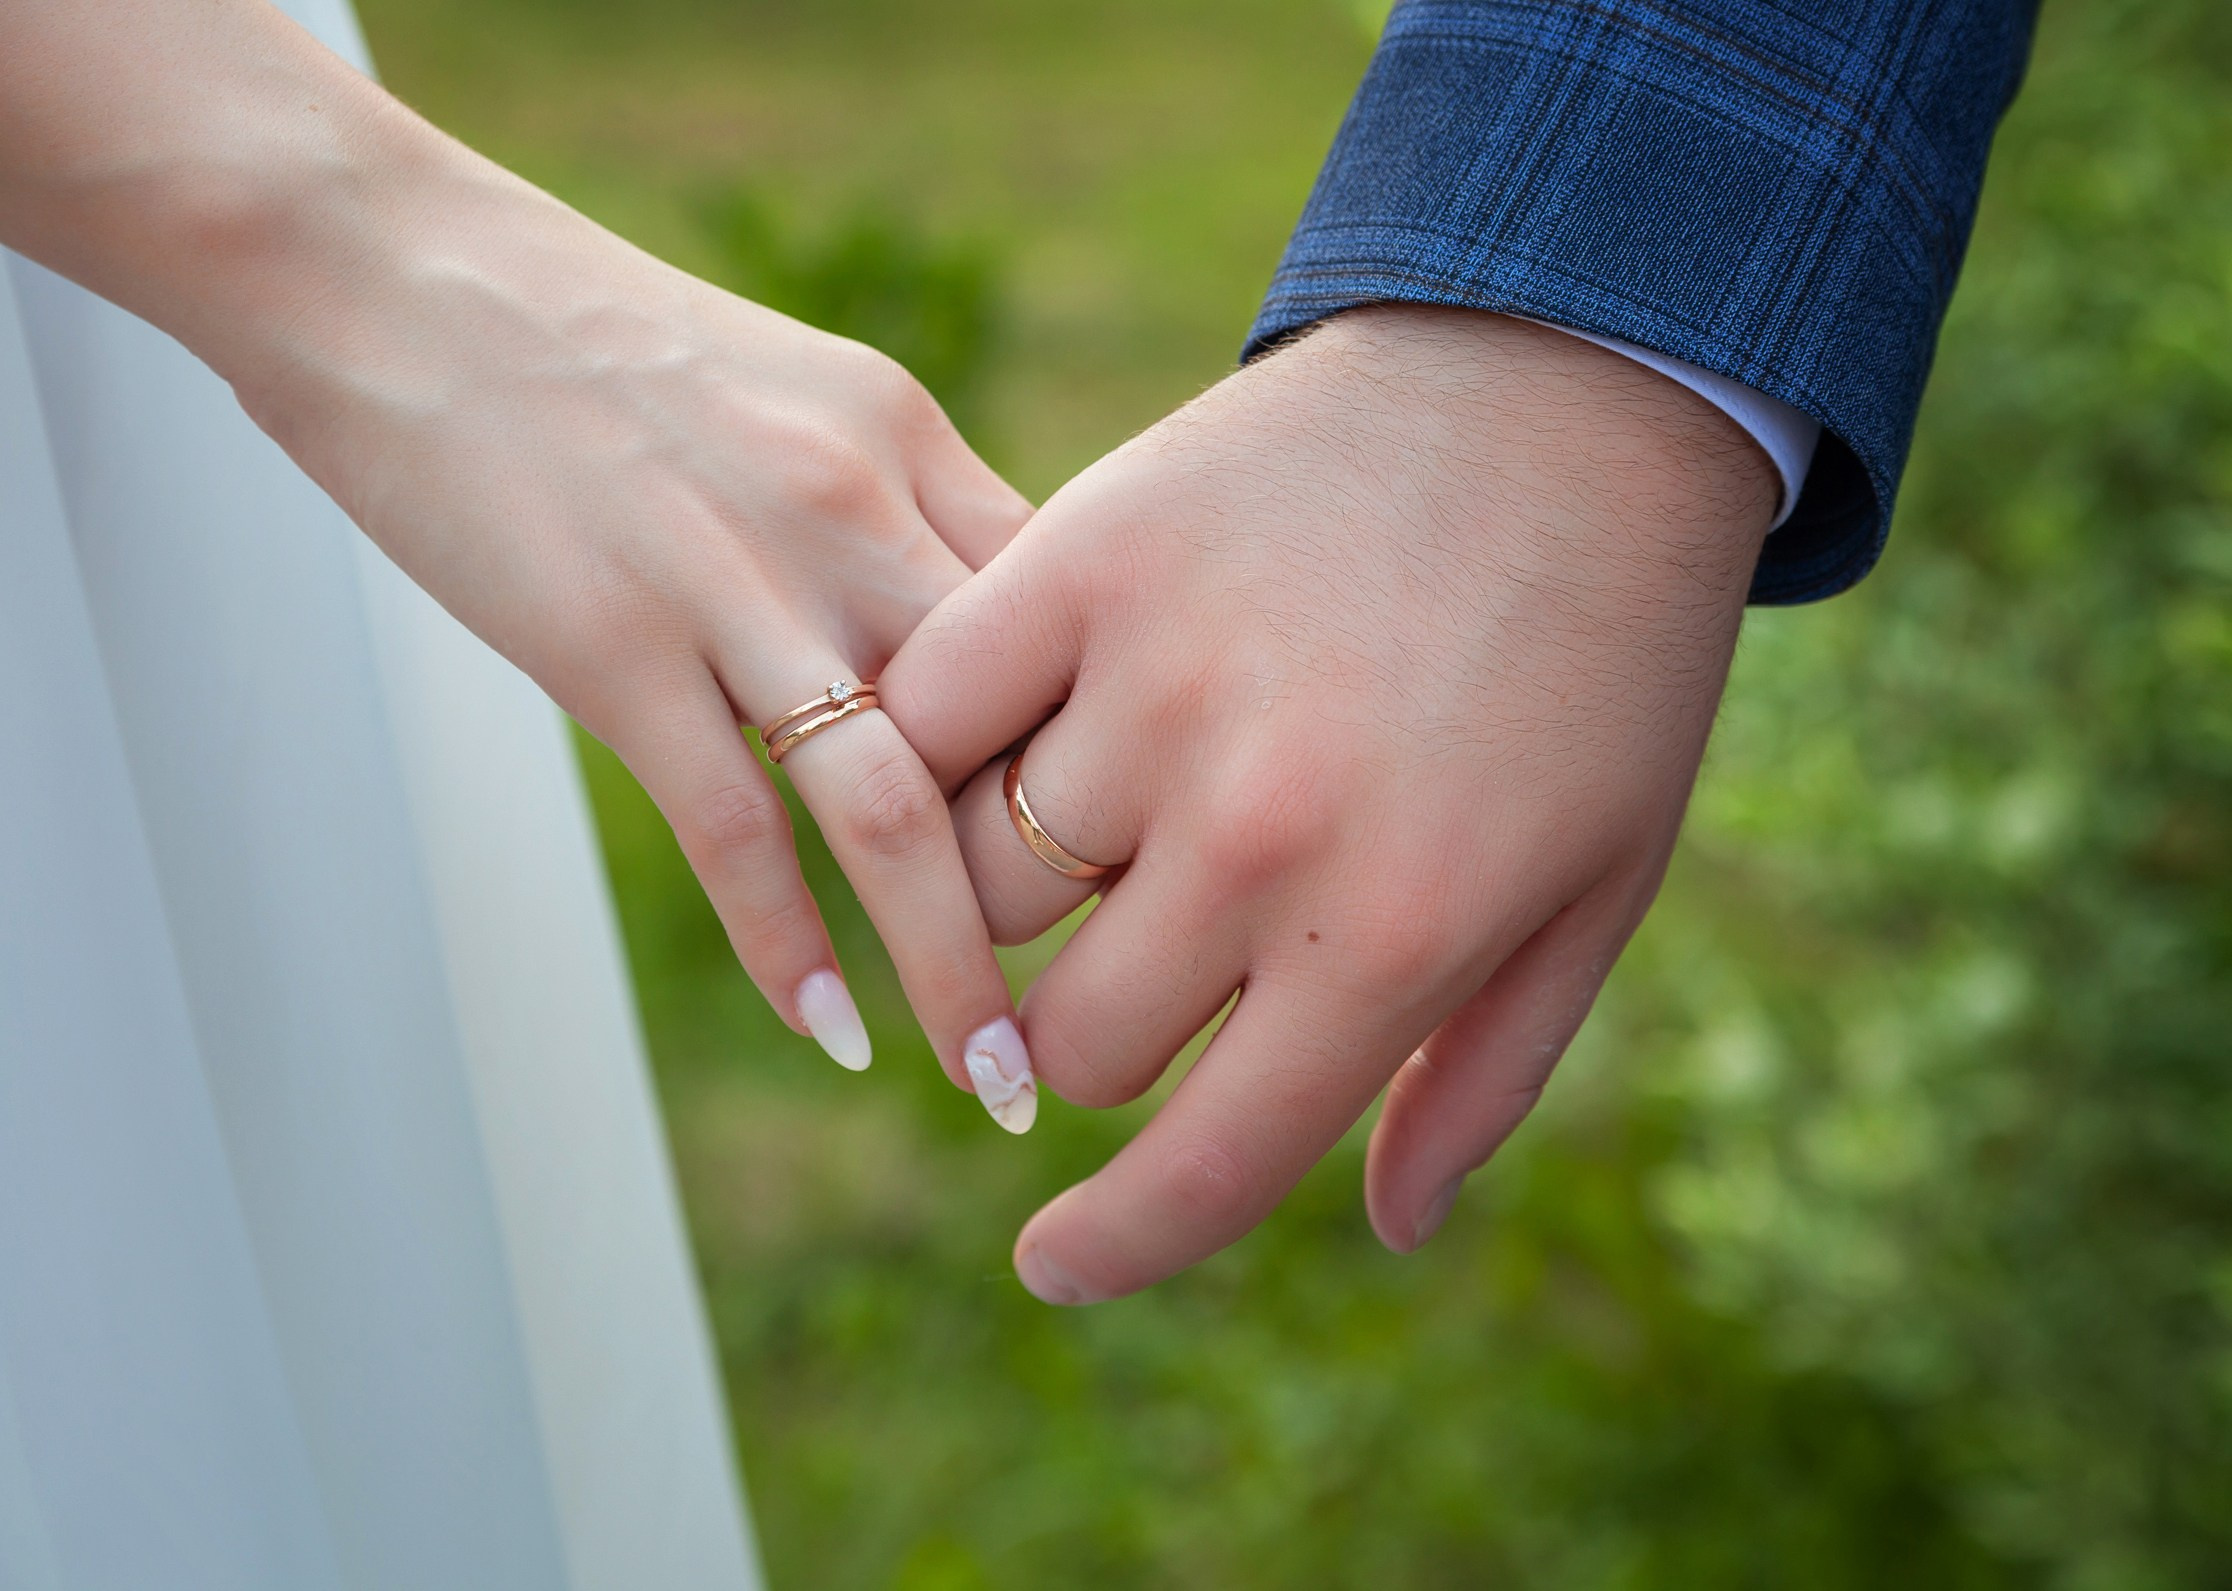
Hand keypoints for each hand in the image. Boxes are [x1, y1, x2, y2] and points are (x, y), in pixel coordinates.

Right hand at [0, 1, 1037, 1106]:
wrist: (397, 275)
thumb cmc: (609, 353)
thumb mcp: (804, 399)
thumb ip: (908, 515)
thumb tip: (999, 648)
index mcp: (910, 444)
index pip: (1073, 628)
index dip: (1124, 761)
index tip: (1153, 876)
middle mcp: (852, 510)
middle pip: (1016, 730)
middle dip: (1082, 893)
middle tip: (1123, 1021)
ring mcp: (733, 581)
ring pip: (891, 809)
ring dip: (954, 968)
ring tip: (999, 1086)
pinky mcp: (612, 645)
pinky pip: (731, 830)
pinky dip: (789, 944)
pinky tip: (833, 1032)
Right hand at [883, 306, 1779, 1295]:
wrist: (1570, 385)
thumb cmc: (1598, 659)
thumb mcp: (1594, 890)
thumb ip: (1482, 1077)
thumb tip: (1384, 1228)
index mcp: (1392, 935)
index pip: (1199, 1165)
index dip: (1114, 1246)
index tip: (1056, 1265)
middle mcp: (1257, 832)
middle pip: (1072, 1040)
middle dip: (1116, 1020)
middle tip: (1178, 929)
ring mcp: (1154, 689)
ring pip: (975, 887)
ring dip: (1034, 883)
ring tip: (1122, 797)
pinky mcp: (1079, 562)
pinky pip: (924, 721)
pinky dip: (947, 748)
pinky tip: (1023, 728)